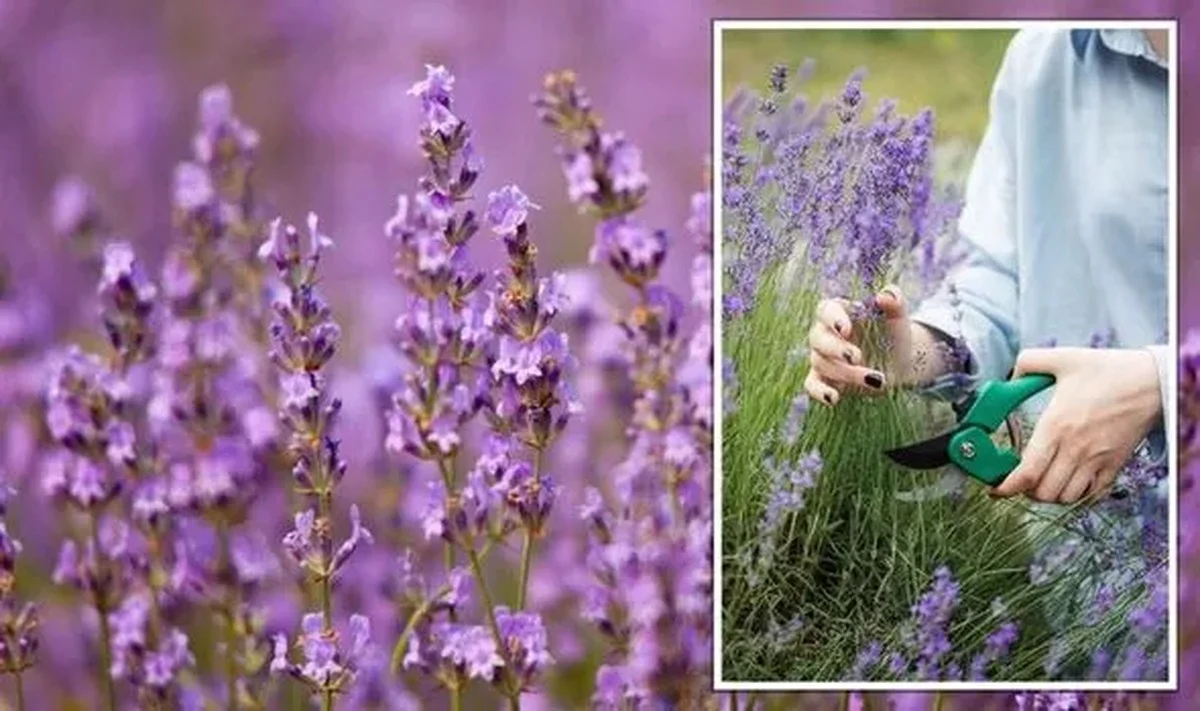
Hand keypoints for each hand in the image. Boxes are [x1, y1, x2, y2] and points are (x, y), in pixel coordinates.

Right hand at [804, 286, 910, 405]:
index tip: (846, 328)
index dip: (832, 318)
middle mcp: (825, 334)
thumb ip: (895, 301)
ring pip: (821, 363)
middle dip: (837, 349)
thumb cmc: (893, 335)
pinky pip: (812, 385)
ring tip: (877, 380)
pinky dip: (820, 392)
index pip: (825, 310)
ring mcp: (822, 357)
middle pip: (818, 338)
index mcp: (839, 312)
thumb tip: (886, 295)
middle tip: (858, 357)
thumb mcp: (898, 317)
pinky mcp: (823, 379)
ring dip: (847, 373)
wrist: (898, 364)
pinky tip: (834, 399)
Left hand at [990, 347, 1161, 503]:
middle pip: (1043, 491)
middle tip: (1019, 480)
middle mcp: (1075, 449)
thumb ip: (1029, 362)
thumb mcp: (1063, 358)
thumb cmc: (1108, 370)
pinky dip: (1075, 495)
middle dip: (1024, 491)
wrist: (1152, 382)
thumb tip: (1010, 375)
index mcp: (1056, 426)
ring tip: (1041, 481)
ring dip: (1049, 495)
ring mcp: (1096, 460)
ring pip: (1065, 497)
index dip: (1007, 487)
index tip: (996, 488)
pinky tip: (1067, 481)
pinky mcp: (1114, 466)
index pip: (1027, 472)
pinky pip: (1090, 495)